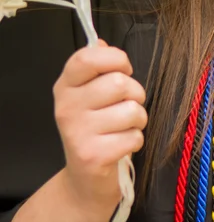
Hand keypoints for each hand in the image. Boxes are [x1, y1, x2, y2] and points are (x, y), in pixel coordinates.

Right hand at [53, 40, 146, 208]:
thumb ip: (97, 69)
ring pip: (132, 110)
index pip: (88, 57)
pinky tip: (120, 146)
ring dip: (138, 120)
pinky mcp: (92, 155)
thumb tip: (102, 41)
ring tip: (123, 129)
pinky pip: (135, 136)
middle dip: (135, 95)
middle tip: (126, 107)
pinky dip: (136, 141)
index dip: (116, 59)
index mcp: (66, 86)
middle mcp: (66, 107)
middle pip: (120, 83)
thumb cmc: (97, 131)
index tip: (123, 70)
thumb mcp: (91, 96)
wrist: (85, 181)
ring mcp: (77, 132)